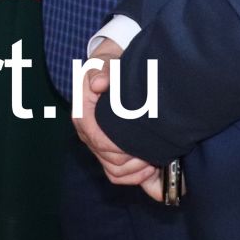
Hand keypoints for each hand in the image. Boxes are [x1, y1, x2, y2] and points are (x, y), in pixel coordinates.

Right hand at [70, 40, 158, 191]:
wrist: (110, 69)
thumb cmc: (107, 67)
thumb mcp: (104, 62)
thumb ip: (102, 71)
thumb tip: (98, 84)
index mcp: (82, 115)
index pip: (99, 140)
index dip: (119, 147)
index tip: (140, 143)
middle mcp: (88, 134)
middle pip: (109, 160)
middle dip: (134, 160)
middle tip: (156, 151)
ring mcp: (97, 145)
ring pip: (114, 172)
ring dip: (137, 171)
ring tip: (155, 159)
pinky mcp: (107, 153)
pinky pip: (118, 175)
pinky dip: (136, 177)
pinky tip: (151, 168)